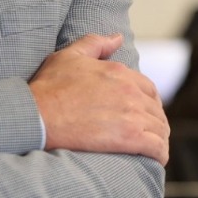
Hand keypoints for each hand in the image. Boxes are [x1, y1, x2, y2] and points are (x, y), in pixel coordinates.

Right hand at [29, 33, 168, 165]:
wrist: (37, 116)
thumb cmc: (49, 87)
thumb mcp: (70, 56)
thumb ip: (96, 43)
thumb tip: (117, 38)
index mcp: (120, 73)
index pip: (149, 89)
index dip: (149, 102)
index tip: (144, 113)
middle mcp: (131, 92)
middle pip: (156, 110)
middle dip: (155, 121)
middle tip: (148, 134)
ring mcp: (132, 115)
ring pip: (160, 128)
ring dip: (159, 138)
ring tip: (153, 148)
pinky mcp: (130, 138)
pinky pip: (157, 147)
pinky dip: (160, 153)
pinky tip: (157, 159)